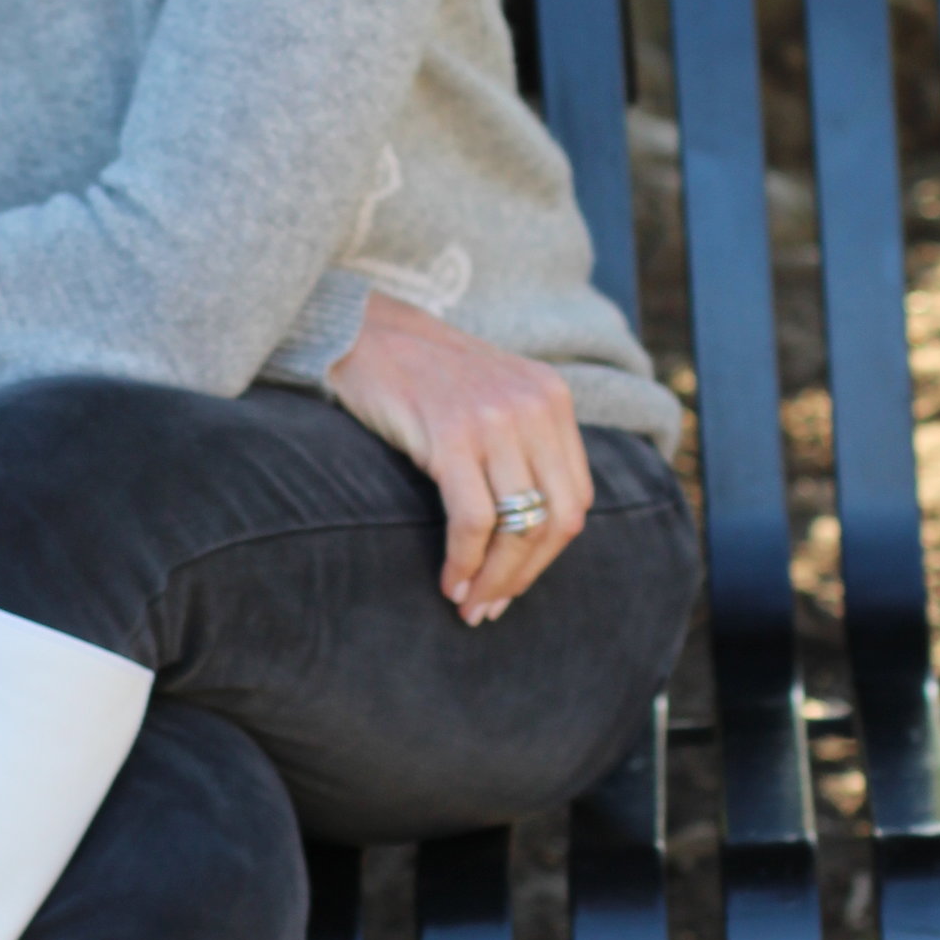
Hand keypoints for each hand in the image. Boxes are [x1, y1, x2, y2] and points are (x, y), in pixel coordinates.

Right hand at [327, 287, 591, 623]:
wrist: (363, 332)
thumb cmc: (421, 376)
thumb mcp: (493, 398)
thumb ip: (522, 446)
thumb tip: (528, 536)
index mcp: (552, 400)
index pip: (576, 498)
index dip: (549, 553)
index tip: (515, 583)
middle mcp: (534, 407)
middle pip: (557, 519)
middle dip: (526, 575)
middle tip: (491, 608)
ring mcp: (495, 420)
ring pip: (519, 526)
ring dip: (495, 580)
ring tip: (468, 604)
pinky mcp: (452, 435)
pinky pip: (473, 519)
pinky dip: (465, 561)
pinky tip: (449, 580)